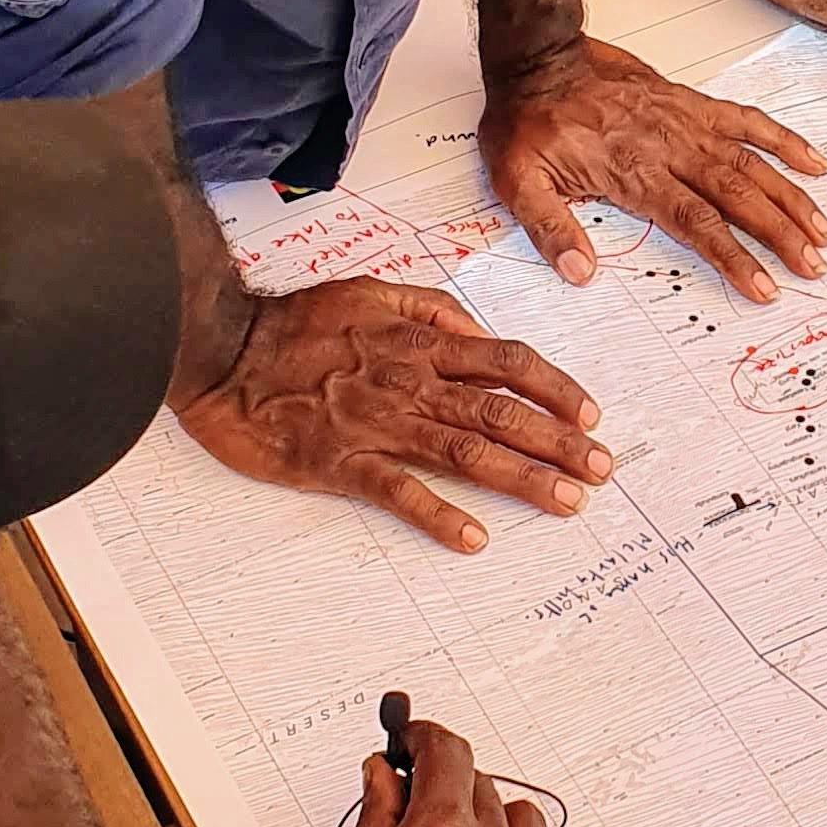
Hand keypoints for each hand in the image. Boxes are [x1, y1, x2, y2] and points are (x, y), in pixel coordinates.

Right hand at [182, 274, 612, 554]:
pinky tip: (475, 538)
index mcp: (419, 341)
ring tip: (568, 501)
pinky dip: (438, 516)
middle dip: (559, 442)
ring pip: (466, 452)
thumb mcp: (369, 289)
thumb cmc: (294, 324)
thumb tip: (476, 328)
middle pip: (501, 413)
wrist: (223, 351)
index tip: (590, 415)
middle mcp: (409, 382)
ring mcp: (377, 424)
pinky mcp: (341, 462)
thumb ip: (428, 306)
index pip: (506, 363)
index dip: (556, 388)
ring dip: (523, 478)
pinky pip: (398, 491)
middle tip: (602, 470)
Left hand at [481, 32, 826, 305]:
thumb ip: (549, 227)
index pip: (697, 223)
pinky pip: (748, 120)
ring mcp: (688, 123)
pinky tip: (815, 162)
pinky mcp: (693, 103)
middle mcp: (671, 148)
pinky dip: (785, 140)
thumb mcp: (519, 181)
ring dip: (792, 198)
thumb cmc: (529, 121)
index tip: (765, 286)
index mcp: (635, 173)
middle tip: (813, 267)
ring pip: (753, 163)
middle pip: (738, 197)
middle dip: (780, 234)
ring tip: (823, 232)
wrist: (538, 59)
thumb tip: (579, 270)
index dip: (735, 257)